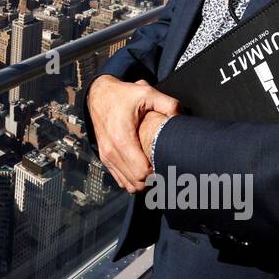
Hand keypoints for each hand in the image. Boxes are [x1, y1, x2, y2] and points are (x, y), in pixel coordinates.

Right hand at [87, 76, 179, 193]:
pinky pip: (121, 180)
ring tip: (155, 169)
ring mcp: (107, 157)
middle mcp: (111, 151)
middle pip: (137, 183)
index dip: (158, 172)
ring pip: (128, 185)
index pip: (142, 173)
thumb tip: (181, 117)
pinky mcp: (105, 158)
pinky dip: (133, 179)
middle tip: (164, 167)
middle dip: (153, 180)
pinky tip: (143, 168)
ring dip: (143, 182)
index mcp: (121, 138)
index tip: (167, 163)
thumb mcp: (146, 93)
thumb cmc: (121, 95)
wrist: (97, 95)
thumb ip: (168, 104)